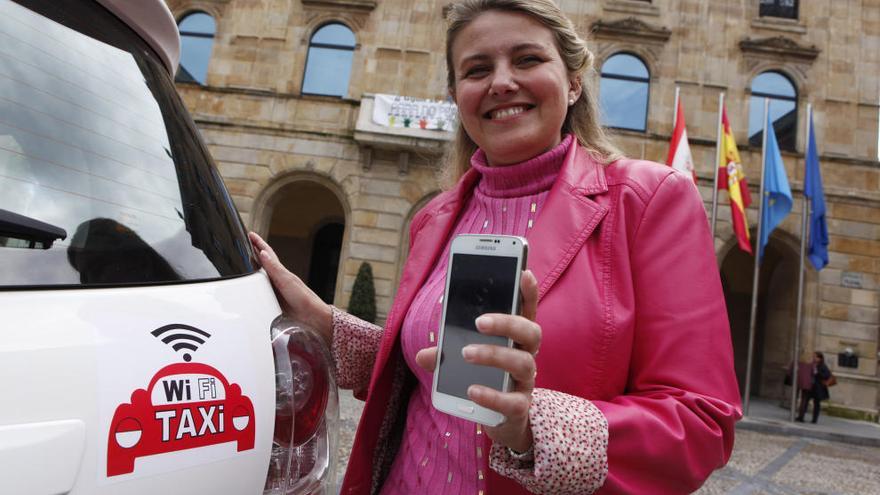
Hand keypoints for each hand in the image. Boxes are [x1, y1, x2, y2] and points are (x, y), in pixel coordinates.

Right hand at [248, 232, 332, 345]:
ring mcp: (274, 289)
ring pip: (260, 276)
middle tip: (243, 244)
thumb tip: (262, 253)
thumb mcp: (286, 281)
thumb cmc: (303, 297)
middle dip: (252, 253)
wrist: (310, 316)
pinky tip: (250, 288)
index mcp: (279, 271)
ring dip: (252, 269)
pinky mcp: (273, 301)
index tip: (250, 234)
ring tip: (243, 262)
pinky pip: (260, 290)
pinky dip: (253, 286)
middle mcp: (276, 279)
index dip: (258, 243)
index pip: (266, 253)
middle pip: (261, 263)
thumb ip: (274, 268)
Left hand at [415, 269, 539, 452]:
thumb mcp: (464, 361)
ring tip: (466, 354)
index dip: (528, 291)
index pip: (527, 310)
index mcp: (515, 338)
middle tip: (479, 321)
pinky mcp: (519, 408)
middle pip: (530, 332)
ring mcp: (526, 382)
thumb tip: (423, 354)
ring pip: (521, 363)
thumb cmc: (485, 378)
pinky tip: (472, 390)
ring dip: (493, 354)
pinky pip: (511, 401)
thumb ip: (446, 354)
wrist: (501, 421)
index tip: (523, 272)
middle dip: (506, 322)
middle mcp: (527, 356)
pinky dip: (491, 395)